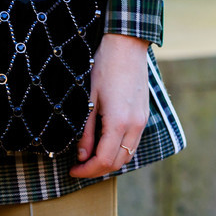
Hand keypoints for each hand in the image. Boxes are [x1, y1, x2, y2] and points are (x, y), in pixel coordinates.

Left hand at [70, 33, 150, 177]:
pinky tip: (104, 144)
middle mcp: (134, 126)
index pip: (103, 160)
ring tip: (89, 158)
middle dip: (97, 170)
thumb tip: (82, 155)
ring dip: (109, 161)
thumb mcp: (89, 98)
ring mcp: (142, 121)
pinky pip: (133, 142)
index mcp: (119, 123)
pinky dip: (119, 150)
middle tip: (78, 167)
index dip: (87, 171)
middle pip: (117, 162)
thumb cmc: (104, 67)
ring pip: (127, 154)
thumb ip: (87, 130)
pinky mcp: (143, 115)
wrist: (127, 45)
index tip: (72, 170)